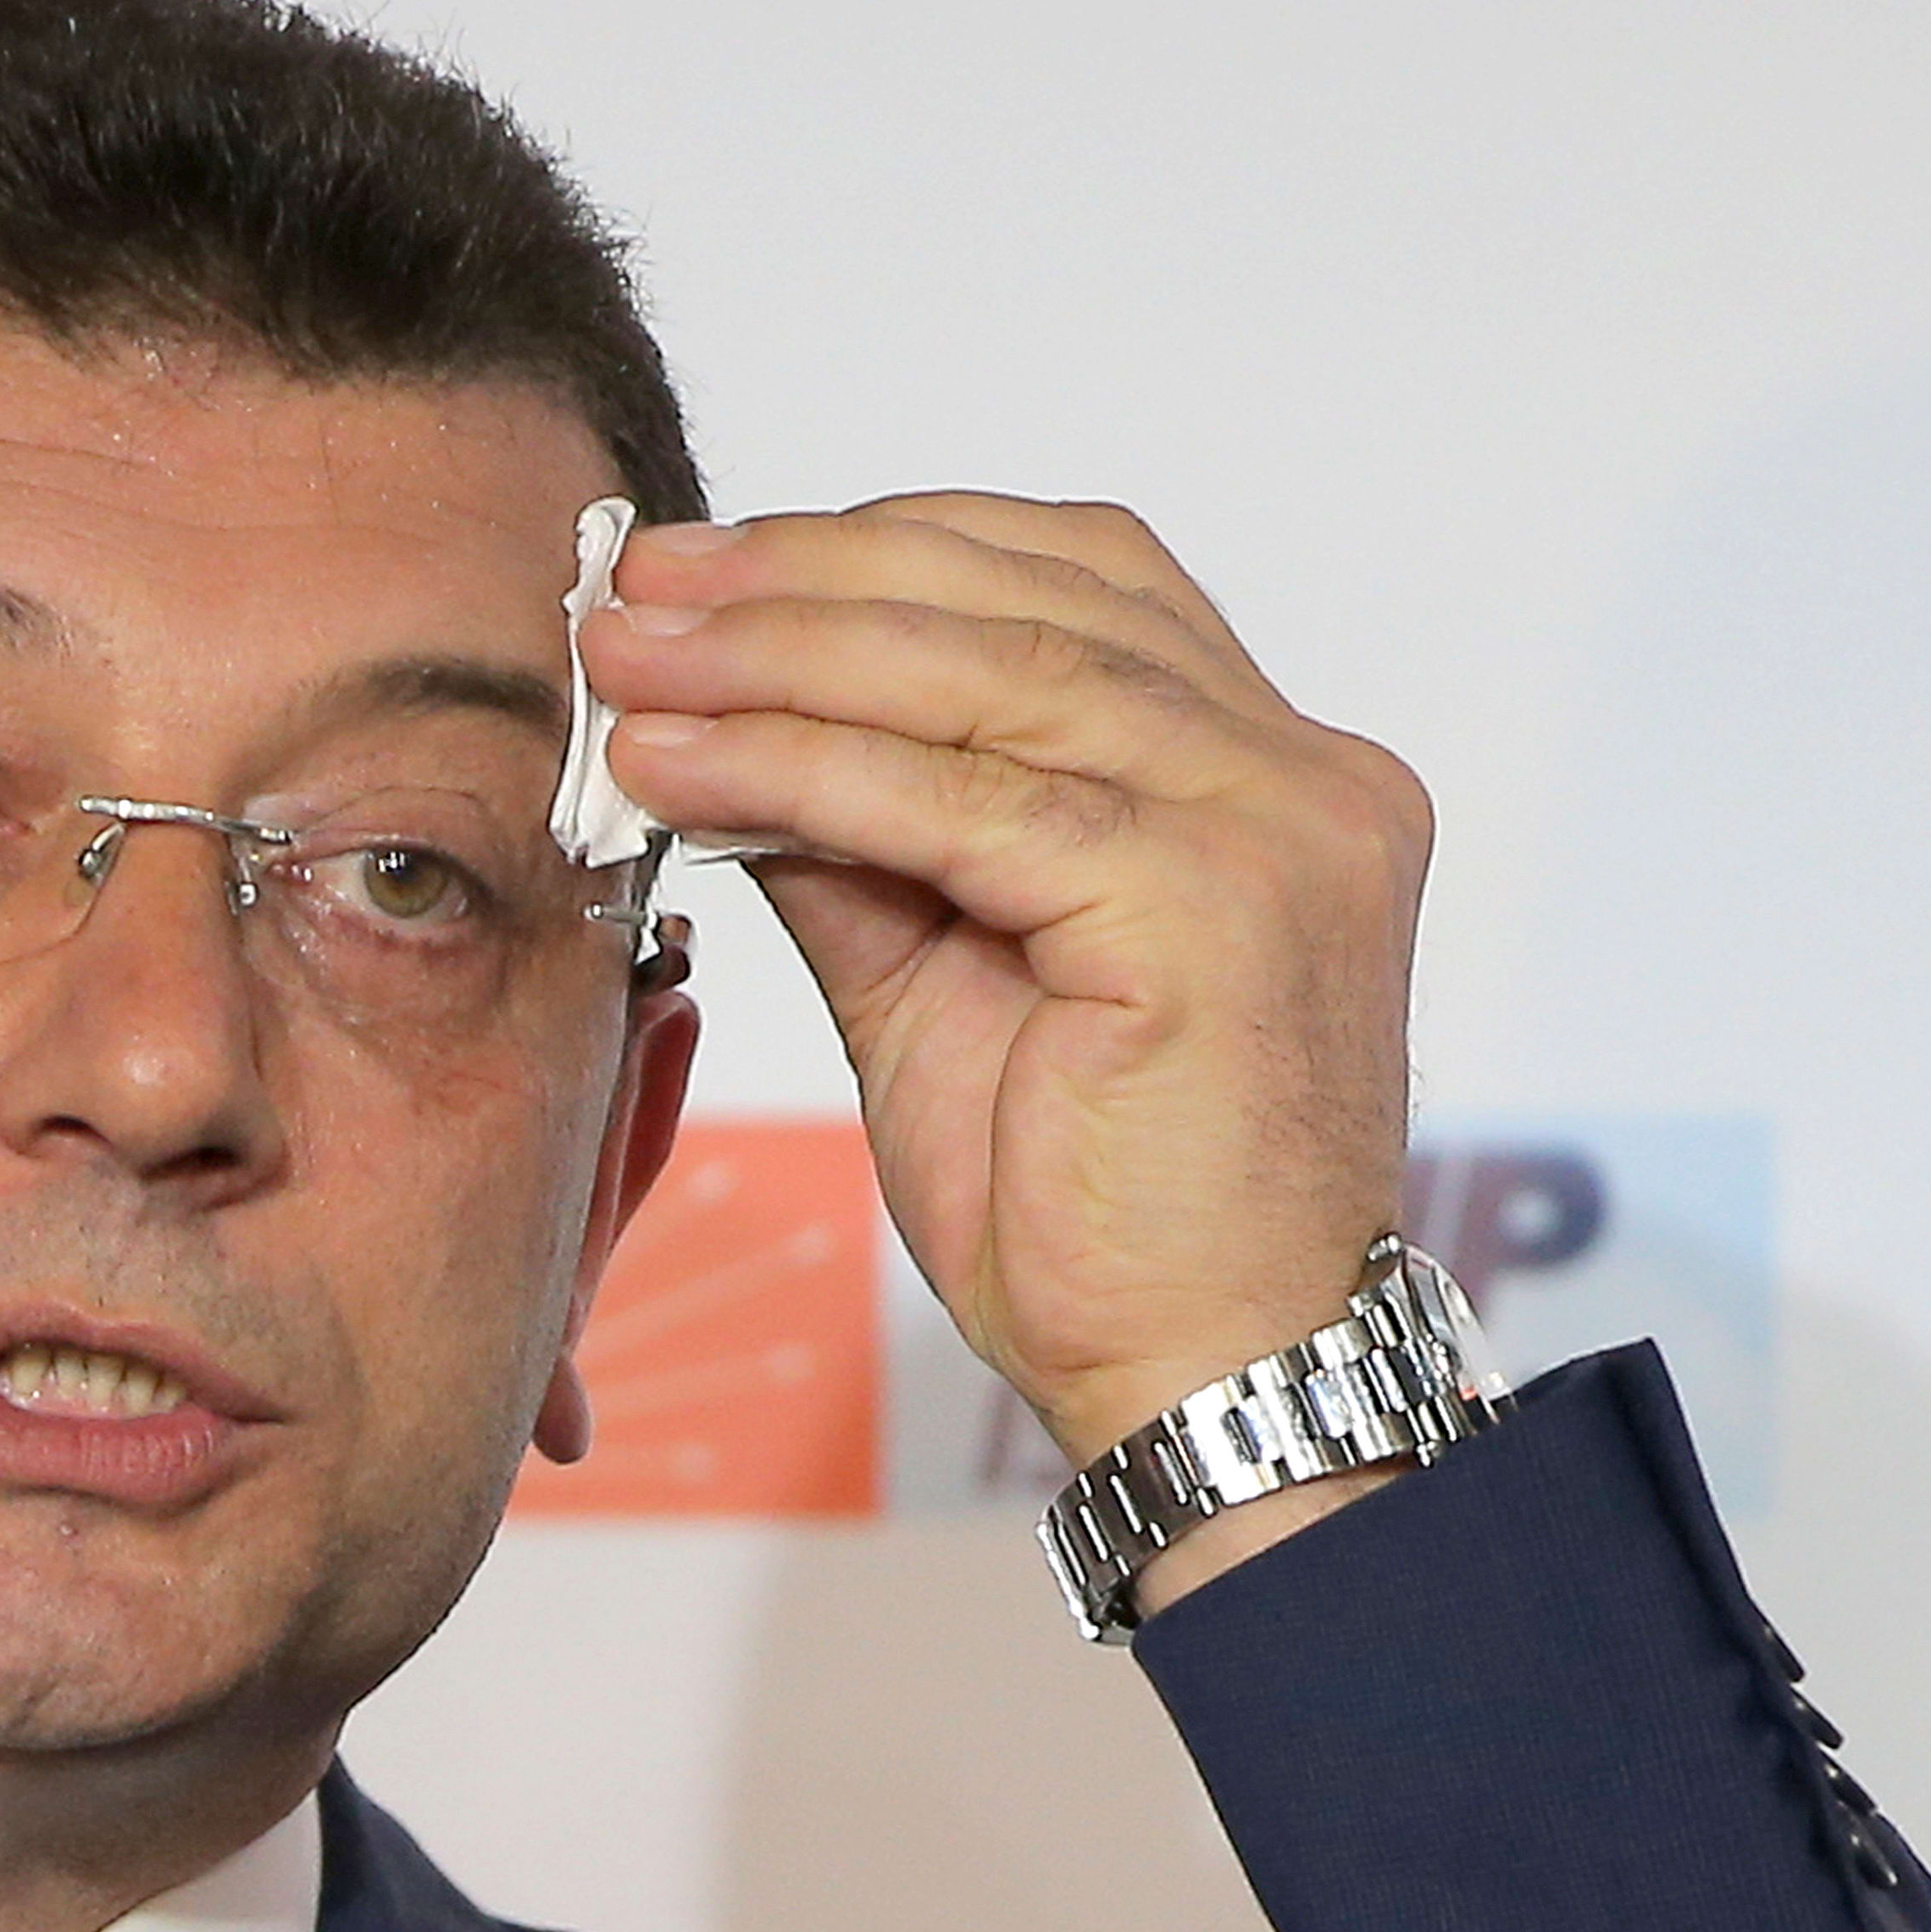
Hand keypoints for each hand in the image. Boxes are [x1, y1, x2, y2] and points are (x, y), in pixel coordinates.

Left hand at [579, 494, 1429, 1486]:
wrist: (1200, 1384)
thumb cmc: (1089, 1214)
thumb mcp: (944, 979)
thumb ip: (862, 842)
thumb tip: (719, 722)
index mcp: (1268, 773)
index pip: (1073, 582)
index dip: (880, 547)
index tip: (708, 562)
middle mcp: (1302, 777)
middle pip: (1025, 600)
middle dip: (803, 580)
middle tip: (640, 582)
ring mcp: (1275, 831)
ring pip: (988, 679)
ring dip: (777, 656)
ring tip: (628, 659)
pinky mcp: (1211, 907)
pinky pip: (964, 804)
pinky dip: (800, 769)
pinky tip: (678, 764)